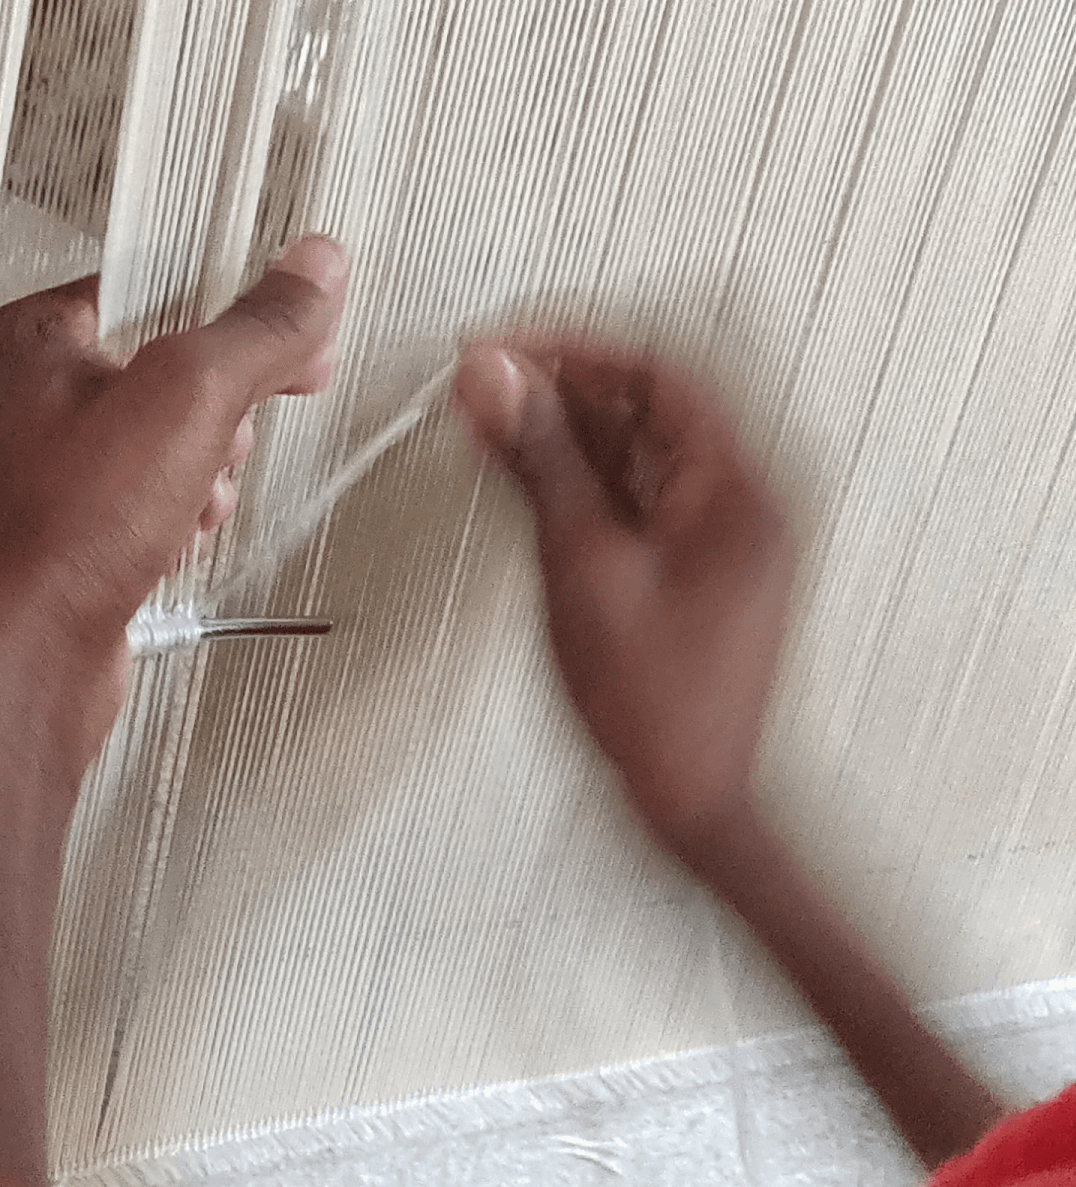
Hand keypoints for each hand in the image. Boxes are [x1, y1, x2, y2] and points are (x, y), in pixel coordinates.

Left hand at [0, 236, 348, 767]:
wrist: (21, 662)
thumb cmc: (58, 537)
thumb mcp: (187, 399)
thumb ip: (257, 329)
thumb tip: (312, 272)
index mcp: (33, 337)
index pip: (157, 284)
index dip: (234, 310)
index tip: (292, 329)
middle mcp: (28, 399)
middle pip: (170, 370)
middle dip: (220, 414)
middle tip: (225, 436)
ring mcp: (45, 473)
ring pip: (166, 446)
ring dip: (203, 477)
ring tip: (192, 501)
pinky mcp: (68, 536)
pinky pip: (148, 505)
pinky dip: (177, 523)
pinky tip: (173, 544)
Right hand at [455, 337, 794, 860]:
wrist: (693, 801)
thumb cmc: (659, 712)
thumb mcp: (582, 569)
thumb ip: (539, 464)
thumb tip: (495, 379)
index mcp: (739, 488)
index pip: (657, 369)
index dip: (572, 346)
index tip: (502, 347)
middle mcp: (743, 502)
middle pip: (645, 408)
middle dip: (559, 389)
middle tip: (482, 387)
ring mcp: (721, 539)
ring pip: (635, 455)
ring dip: (563, 438)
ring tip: (488, 432)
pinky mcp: (695, 572)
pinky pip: (636, 502)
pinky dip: (580, 488)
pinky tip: (525, 484)